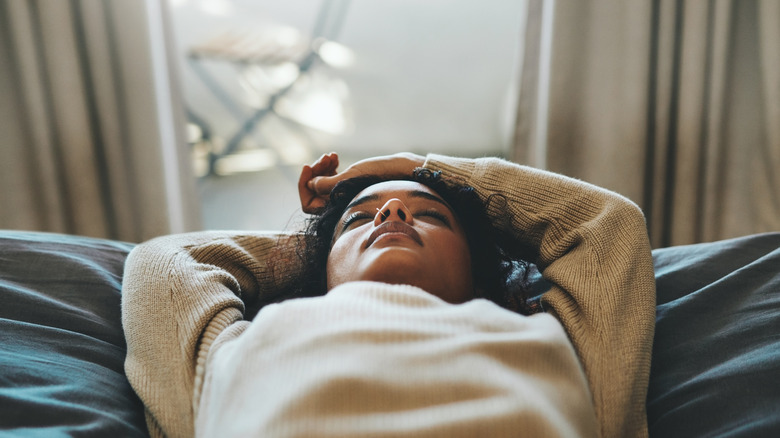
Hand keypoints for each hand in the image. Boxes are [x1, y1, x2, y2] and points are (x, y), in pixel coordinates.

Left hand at [298, 152, 425, 213]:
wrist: (403, 172)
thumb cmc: (381, 176)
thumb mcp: (352, 178)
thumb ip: (329, 184)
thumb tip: (310, 185)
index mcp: (338, 210)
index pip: (309, 204)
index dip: (304, 186)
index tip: (307, 166)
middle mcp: (339, 206)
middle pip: (314, 192)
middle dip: (315, 173)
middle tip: (326, 157)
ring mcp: (344, 197)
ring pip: (321, 184)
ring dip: (323, 168)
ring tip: (332, 156)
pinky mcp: (349, 187)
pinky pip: (331, 180)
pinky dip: (330, 168)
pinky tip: (335, 157)